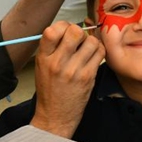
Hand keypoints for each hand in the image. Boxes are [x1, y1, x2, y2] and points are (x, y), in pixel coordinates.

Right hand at [29, 21, 105, 138]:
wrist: (55, 116)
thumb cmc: (49, 90)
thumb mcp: (41, 66)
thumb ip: (52, 47)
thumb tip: (67, 28)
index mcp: (43, 58)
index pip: (52, 30)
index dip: (63, 25)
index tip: (66, 30)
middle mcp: (58, 63)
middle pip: (75, 31)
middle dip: (80, 31)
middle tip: (79, 39)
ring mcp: (74, 70)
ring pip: (91, 41)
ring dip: (91, 42)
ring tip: (87, 50)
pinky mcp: (88, 77)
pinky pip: (100, 53)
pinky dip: (98, 51)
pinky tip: (93, 57)